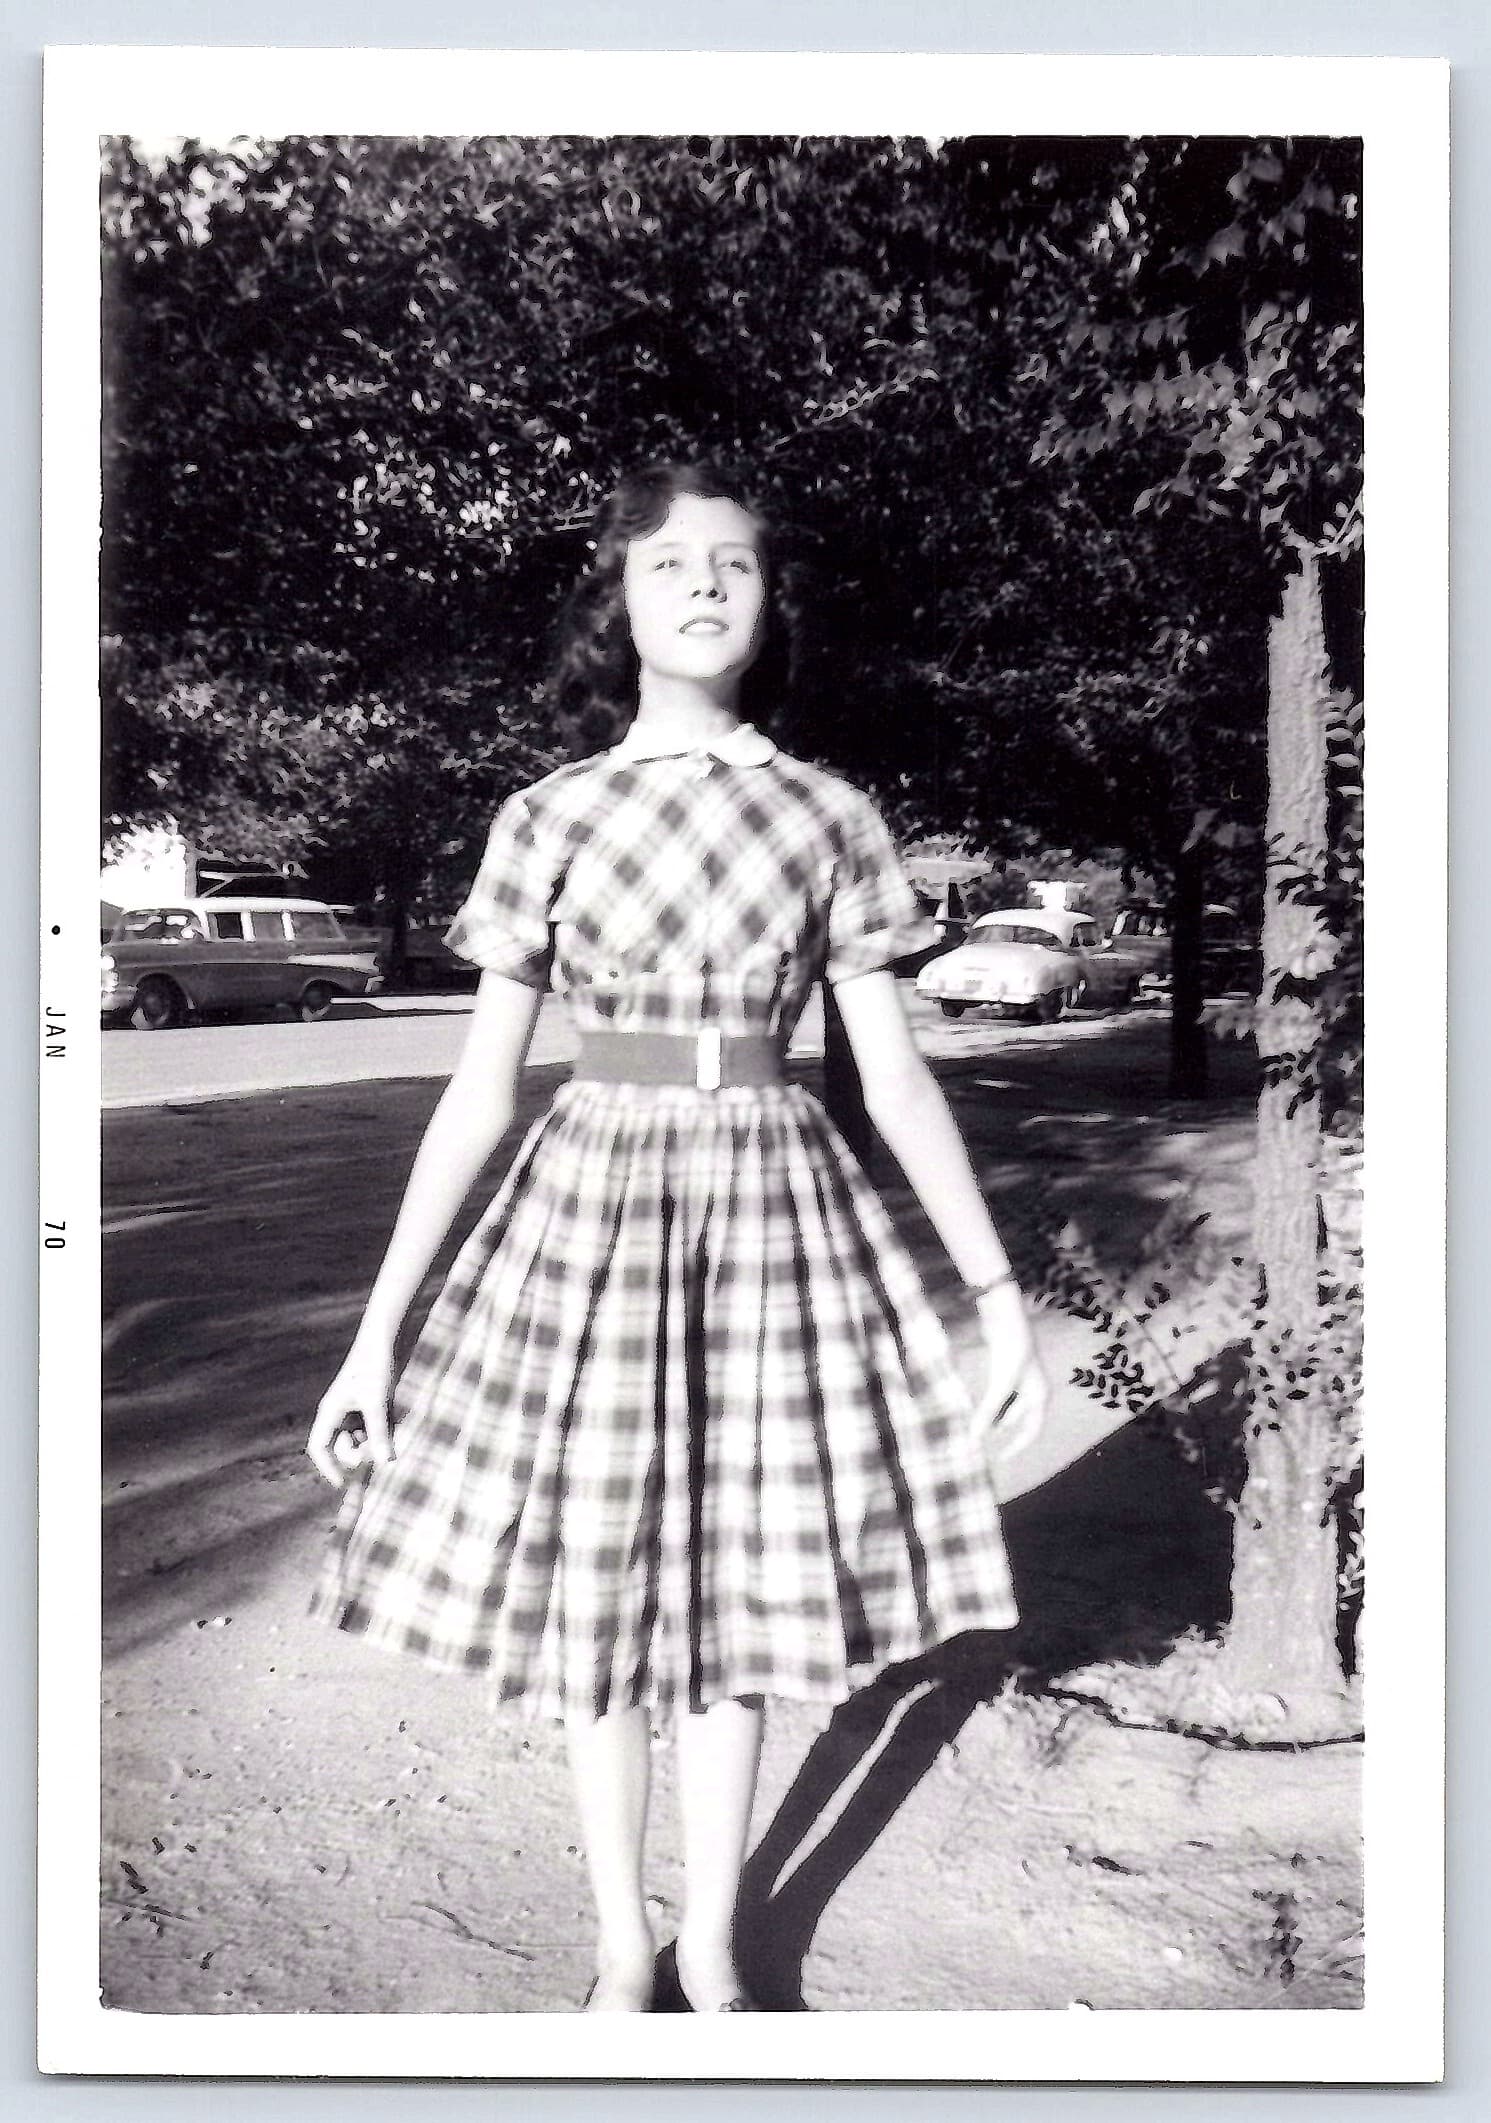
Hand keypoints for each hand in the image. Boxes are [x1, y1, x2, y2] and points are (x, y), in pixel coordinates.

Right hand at [306, 1340, 394, 1486]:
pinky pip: (370, 1429)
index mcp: (330, 1411)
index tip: (342, 1484)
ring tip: (387, 1430)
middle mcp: (337, 1412)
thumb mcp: (376, 1402)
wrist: (384, 1340)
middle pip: (340, 1447)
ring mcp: (352, 1409)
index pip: (318, 1447)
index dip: (327, 1467)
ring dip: (370, 1442)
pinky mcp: (367, 1405)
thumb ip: (379, 1433)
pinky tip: (392, 1422)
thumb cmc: (374, 1366)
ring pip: (358, 1439)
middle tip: (377, 1450)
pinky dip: (379, 1432)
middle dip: (356, 1453)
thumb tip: (384, 1462)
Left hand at [971, 1283, 1049, 1459]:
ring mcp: (1021, 1381)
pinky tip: (976, 1409)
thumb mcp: (1000, 1382)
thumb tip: (975, 1439)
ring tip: (974, 1425)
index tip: (1001, 1460)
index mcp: (1040, 1395)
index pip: (1032, 1430)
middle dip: (1000, 1430)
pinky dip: (990, 1404)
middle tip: (978, 1439)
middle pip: (1017, 1420)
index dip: (1017, 1447)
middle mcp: (1034, 1390)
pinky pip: (999, 1396)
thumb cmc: (1009, 1347)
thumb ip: (989, 1411)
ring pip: (1006, 1408)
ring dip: (993, 1417)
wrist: (1005, 1315)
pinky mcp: (1007, 1371)